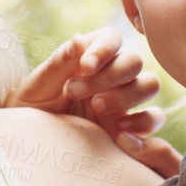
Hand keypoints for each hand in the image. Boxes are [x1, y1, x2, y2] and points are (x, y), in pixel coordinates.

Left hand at [14, 29, 180, 177]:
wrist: (31, 148)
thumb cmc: (32, 110)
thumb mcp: (39, 86)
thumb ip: (60, 62)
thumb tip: (79, 39)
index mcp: (90, 58)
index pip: (112, 38)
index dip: (104, 48)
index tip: (84, 67)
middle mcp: (112, 76)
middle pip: (133, 60)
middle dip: (109, 75)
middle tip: (76, 92)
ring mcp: (124, 101)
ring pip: (149, 84)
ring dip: (126, 94)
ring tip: (96, 108)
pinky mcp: (131, 128)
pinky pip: (154, 117)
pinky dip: (142, 121)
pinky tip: (117, 131)